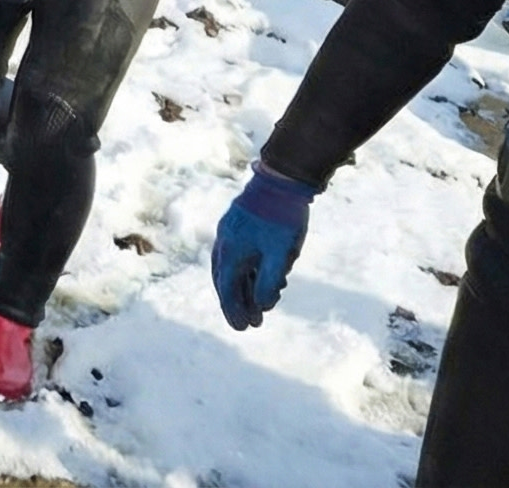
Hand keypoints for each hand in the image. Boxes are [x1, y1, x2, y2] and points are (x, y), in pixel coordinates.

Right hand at [211, 164, 316, 328]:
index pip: (228, 289)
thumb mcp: (280, 255)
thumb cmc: (282, 219)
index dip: (234, 311)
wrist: (282, 181)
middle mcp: (225, 243)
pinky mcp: (240, 226)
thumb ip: (269, 282)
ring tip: (261, 304)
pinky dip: (248, 272)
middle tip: (251, 322)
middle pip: (226, 280)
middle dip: (238, 302)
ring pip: (233, 268)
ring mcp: (231, 233)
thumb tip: (261, 306)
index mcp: (231, 251)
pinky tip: (263, 277)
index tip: (243, 328)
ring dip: (245, 288)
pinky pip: (239, 256)